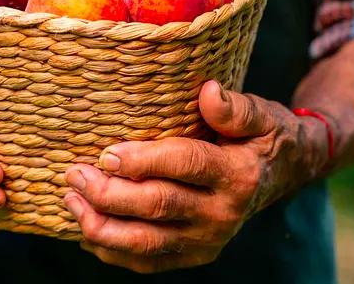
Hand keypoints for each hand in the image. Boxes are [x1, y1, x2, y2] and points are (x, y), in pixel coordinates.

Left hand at [63, 80, 327, 272]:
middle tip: (75, 174)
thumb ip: (235, 108)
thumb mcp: (261, 114)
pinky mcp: (194, 255)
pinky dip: (112, 251)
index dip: (143, 161)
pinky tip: (85, 230)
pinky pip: (147, 261)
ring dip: (102, 226)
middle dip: (110, 193)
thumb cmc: (262, 137)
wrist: (282, 176)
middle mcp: (222, 214)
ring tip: (71, 201)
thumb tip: (209, 91)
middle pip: (158, 206)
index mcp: (236, 175)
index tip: (106, 154)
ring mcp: (207, 240)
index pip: (185, 166)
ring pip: (146, 241)